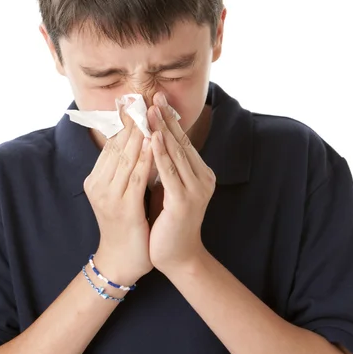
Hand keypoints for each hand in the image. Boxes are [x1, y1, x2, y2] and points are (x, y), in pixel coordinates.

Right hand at [83, 103, 153, 285]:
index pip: (111, 144)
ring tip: (149, 112)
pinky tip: (155, 141)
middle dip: (131, 121)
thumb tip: (138, 142)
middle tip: (141, 97)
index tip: (133, 101)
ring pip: (126, 157)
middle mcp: (98, 185)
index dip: (123, 122)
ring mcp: (109, 196)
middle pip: (116, 145)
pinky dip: (146, 157)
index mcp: (96, 179)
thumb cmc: (125, 224)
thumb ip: (126, 170)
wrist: (121, 260)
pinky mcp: (123, 207)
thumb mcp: (121, 193)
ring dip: (139, 133)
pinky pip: (136, 176)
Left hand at [147, 92, 215, 273]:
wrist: (177, 257)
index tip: (156, 101)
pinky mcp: (184, 202)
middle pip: (181, 142)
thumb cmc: (168, 222)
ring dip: (161, 130)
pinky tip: (151, 139)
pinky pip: (169, 173)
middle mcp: (203, 179)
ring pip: (176, 154)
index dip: (169, 121)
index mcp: (200, 174)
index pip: (183, 142)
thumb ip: (165, 167)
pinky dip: (160, 154)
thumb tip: (150, 140)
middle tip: (153, 96)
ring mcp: (196, 190)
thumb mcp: (167, 189)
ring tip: (150, 111)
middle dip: (165, 118)